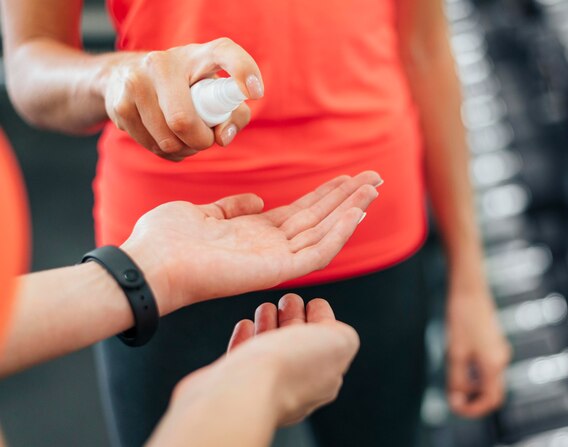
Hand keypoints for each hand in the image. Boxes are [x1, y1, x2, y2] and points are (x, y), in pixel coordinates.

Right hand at [101, 38, 262, 160]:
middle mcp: (163, 61)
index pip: (224, 53)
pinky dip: (165, 151)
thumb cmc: (185, 89)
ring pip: (167, 140)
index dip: (243, 71)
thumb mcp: (213, 94)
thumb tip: (222, 137)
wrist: (126, 77)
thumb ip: (233, 115)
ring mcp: (136, 80)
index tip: (255, 92)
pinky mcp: (119, 103)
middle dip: (200, 141)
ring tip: (183, 138)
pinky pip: (151, 145)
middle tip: (204, 139)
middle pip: (184, 121)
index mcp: (197, 55)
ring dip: (182, 149)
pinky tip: (164, 137)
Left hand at [121, 171, 380, 314]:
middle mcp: (270, 247)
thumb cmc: (166, 240)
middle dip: (346, 199)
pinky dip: (338, 234)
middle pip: (319, 220)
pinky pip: (317, 253)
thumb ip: (231, 207)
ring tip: (372, 189)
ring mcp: (275, 260)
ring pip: (324, 234)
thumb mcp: (202, 213)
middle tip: (374, 178)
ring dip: (349, 211)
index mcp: (255, 233)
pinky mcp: (275, 271)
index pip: (301, 213)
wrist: (150, 263)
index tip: (347, 178)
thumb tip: (255, 200)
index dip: (325, 195)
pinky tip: (356, 213)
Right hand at [228, 294, 358, 424]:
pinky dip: (246, 339)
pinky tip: (246, 325)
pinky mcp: (232, 385)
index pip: (326, 343)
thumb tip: (334, 330)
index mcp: (324, 378)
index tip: (310, 301)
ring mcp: (263, 386)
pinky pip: (242, 359)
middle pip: (297, 344)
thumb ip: (343, 335)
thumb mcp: (338, 343)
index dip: (320, 318)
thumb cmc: (290, 368)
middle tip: (287, 299)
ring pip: (269, 350)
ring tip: (265, 308)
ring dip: (269, 324)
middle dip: (294, 318)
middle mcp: (295, 386)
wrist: (243, 392)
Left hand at [446, 285, 510, 417]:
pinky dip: (472, 371)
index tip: (455, 406)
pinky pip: (485, 365)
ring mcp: (499, 350)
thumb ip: (456, 380)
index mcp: (494, 365)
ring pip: (487, 378)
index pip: (491, 400)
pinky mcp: (493, 341)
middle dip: (472, 397)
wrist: (469, 289)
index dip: (473, 409)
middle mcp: (501, 359)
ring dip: (470, 383)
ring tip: (450, 371)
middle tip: (451, 395)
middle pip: (491, 391)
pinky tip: (456, 358)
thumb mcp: (454, 353)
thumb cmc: (461, 318)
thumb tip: (455, 401)